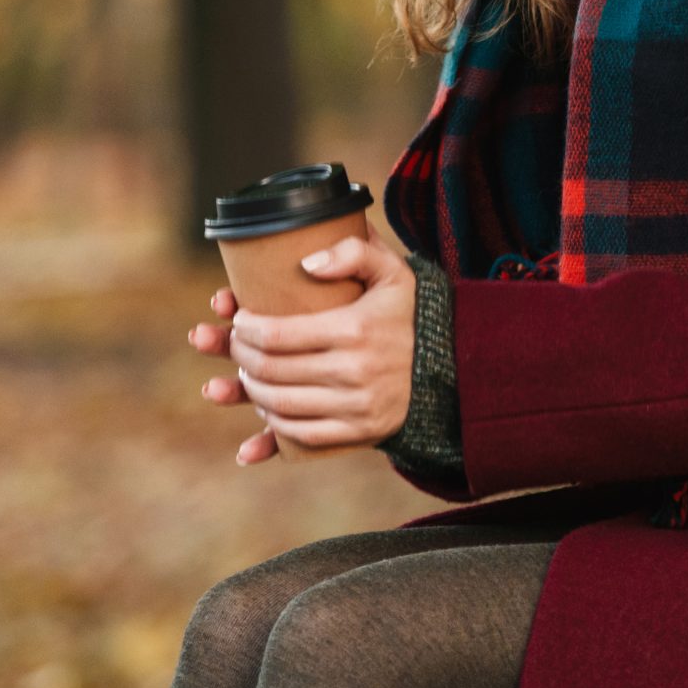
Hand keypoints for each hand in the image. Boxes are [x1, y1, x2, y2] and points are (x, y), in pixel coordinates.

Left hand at [187, 233, 419, 464]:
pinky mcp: (361, 432)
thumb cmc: (409, 313)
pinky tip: (266, 408)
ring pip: (280, 404)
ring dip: (250, 390)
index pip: (276, 334)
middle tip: (235, 344)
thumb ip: (353, 251)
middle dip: (239, 356)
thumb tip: (305, 263)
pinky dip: (273, 424)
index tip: (238, 317)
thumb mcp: (392, 271)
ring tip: (247, 372)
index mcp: (355, 328)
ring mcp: (357, 406)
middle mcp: (355, 371)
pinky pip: (302, 435)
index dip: (244, 328)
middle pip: (271, 370)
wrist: (452, 364)